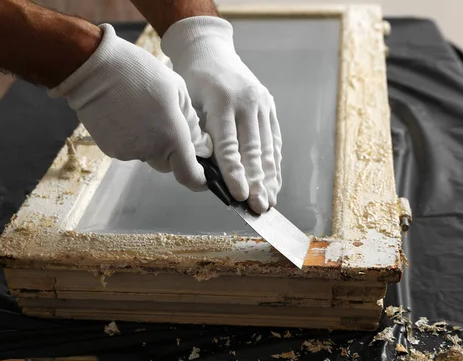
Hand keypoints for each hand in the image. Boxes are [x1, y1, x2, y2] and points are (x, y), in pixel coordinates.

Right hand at [49, 24, 212, 190]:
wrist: (93, 69)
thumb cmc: (139, 73)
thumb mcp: (177, 90)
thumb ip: (191, 122)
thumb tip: (200, 145)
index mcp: (172, 137)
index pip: (190, 176)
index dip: (198, 179)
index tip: (202, 174)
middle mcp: (151, 151)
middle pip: (169, 165)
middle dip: (173, 152)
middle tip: (167, 123)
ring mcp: (128, 153)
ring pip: (148, 156)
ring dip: (151, 143)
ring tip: (143, 112)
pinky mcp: (110, 150)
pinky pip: (129, 150)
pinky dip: (132, 139)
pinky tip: (126, 116)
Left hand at [161, 16, 281, 213]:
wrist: (210, 51)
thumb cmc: (192, 81)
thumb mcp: (187, 103)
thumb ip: (198, 135)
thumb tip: (207, 172)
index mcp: (223, 102)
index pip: (229, 146)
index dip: (235, 173)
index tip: (239, 195)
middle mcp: (247, 102)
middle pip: (253, 150)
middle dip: (257, 183)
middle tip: (258, 207)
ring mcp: (262, 104)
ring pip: (267, 148)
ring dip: (269, 178)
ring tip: (269, 202)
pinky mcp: (270, 107)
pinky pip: (274, 140)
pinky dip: (274, 164)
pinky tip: (274, 183)